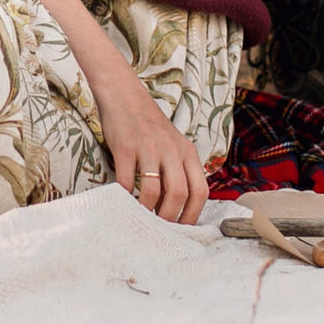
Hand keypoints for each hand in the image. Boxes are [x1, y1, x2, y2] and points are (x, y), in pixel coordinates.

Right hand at [93, 73, 208, 225]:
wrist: (124, 95)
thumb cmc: (149, 126)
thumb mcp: (174, 145)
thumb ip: (179, 170)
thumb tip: (177, 207)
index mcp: (188, 152)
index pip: (200, 191)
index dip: (193, 215)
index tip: (181, 229)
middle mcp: (172, 150)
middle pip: (179, 194)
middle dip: (169, 217)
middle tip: (159, 228)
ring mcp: (149, 148)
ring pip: (154, 190)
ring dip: (147, 210)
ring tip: (141, 216)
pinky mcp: (126, 147)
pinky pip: (127, 180)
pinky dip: (125, 196)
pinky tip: (122, 199)